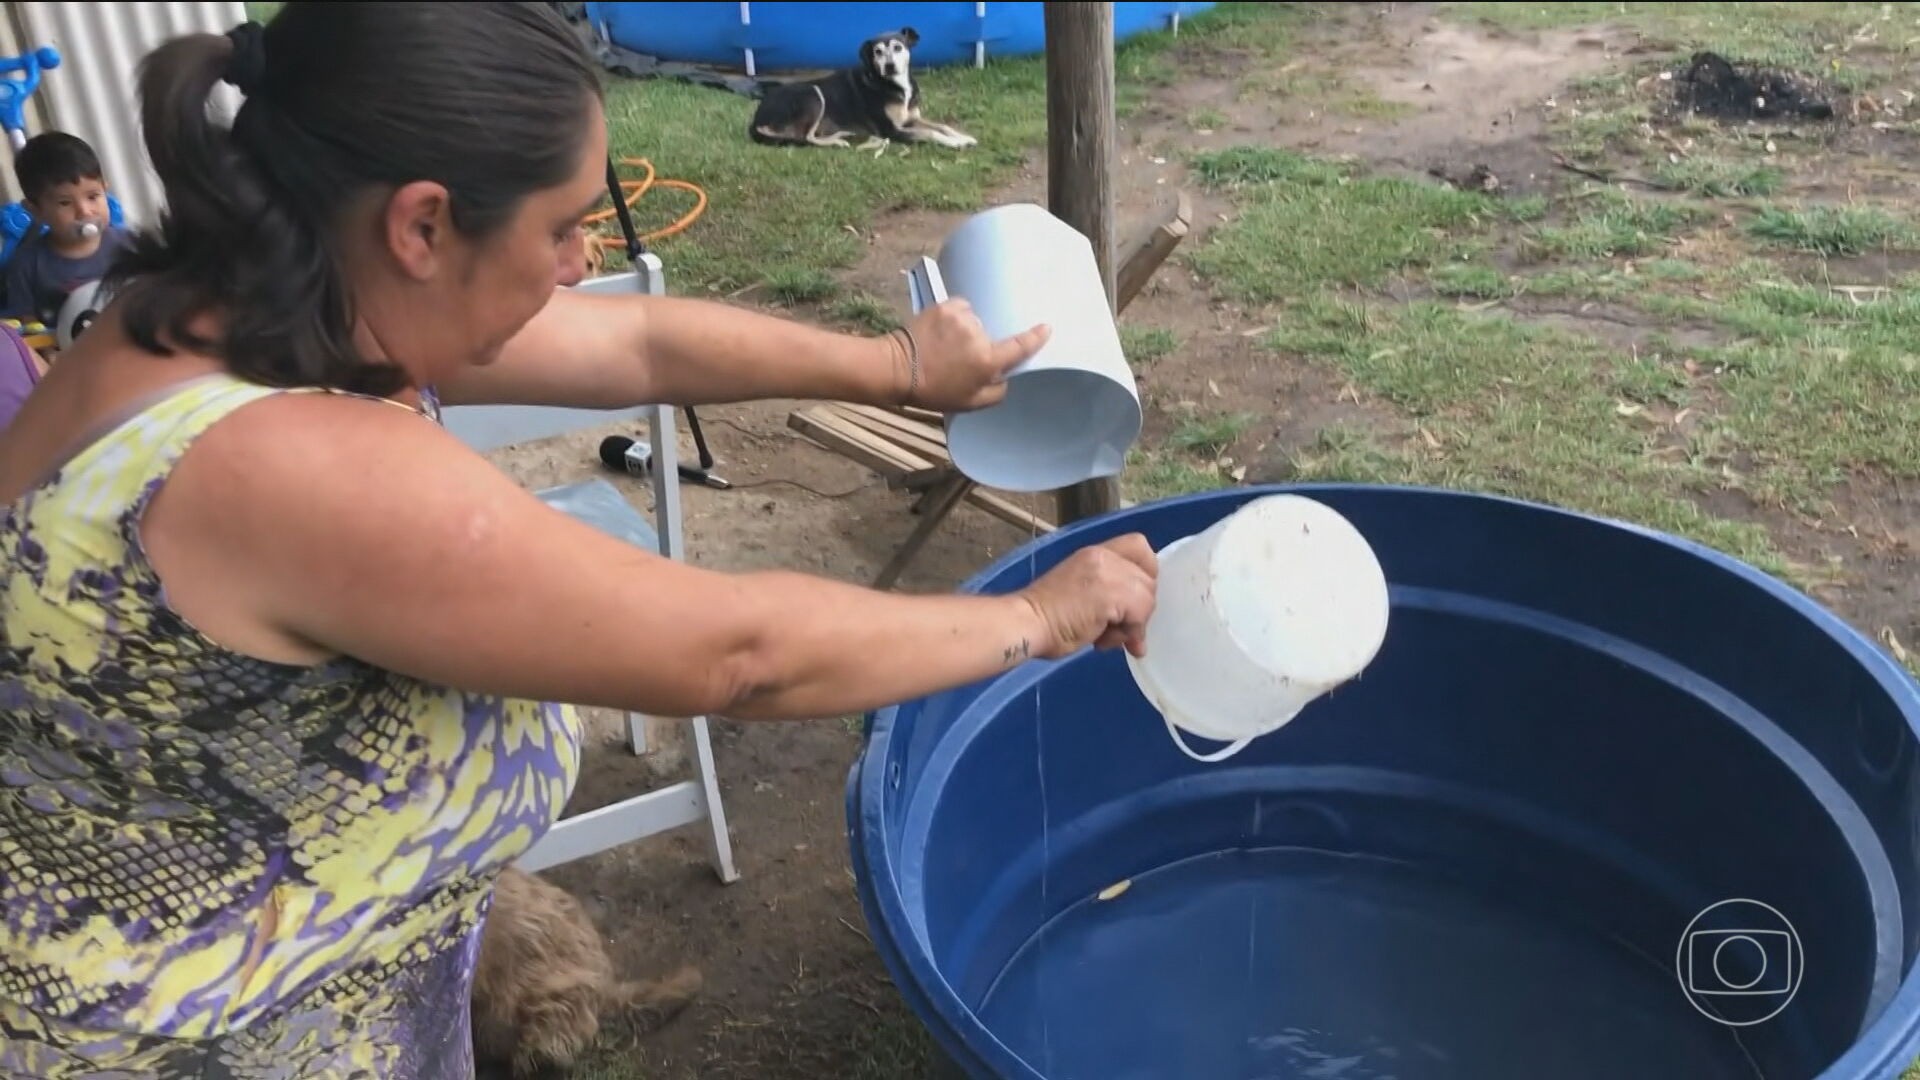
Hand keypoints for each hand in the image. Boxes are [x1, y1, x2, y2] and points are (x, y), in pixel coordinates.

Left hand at [895, 298, 1049, 411]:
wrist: (897, 368)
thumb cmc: (934, 390)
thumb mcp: (970, 403)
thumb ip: (997, 392)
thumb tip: (1007, 377)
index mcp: (987, 361)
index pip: (1020, 347)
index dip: (1036, 337)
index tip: (1046, 327)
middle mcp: (978, 335)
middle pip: (992, 336)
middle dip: (983, 345)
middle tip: (962, 358)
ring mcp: (961, 318)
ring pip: (976, 321)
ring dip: (967, 330)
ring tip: (948, 345)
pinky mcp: (945, 306)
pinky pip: (962, 308)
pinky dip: (957, 317)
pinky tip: (943, 329)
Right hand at [1015, 534, 1157, 660]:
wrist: (1026, 622)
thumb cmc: (1044, 615)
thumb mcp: (1080, 590)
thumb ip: (1107, 594)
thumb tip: (1135, 626)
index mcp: (1095, 553)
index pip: (1139, 546)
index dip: (1146, 572)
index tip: (1132, 598)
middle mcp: (1104, 556)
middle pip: (1148, 579)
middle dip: (1139, 608)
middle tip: (1114, 628)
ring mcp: (1109, 573)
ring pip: (1147, 598)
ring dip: (1132, 624)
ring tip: (1104, 636)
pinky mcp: (1112, 593)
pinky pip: (1140, 613)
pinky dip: (1129, 632)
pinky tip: (1102, 640)